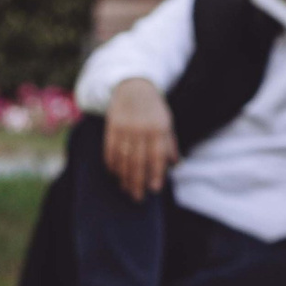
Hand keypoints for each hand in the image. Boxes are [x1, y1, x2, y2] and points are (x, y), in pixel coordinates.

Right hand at [103, 78, 178, 200]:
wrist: (133, 88)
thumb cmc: (154, 109)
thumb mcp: (167, 123)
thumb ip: (170, 144)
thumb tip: (175, 165)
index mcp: (159, 128)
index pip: (157, 156)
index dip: (156, 174)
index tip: (154, 189)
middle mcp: (141, 129)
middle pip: (138, 161)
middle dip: (138, 182)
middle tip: (138, 198)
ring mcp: (125, 128)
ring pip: (123, 159)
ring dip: (124, 177)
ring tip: (126, 189)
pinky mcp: (111, 127)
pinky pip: (110, 150)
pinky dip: (112, 164)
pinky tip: (115, 174)